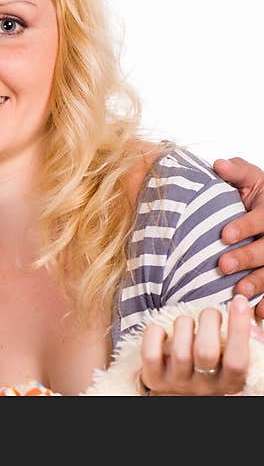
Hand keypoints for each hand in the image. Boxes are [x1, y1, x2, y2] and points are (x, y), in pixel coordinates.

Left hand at [140, 295, 252, 394]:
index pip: (237, 360)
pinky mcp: (153, 379)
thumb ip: (235, 345)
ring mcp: (177, 383)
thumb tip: (244, 314)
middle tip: (210, 313)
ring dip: (184, 324)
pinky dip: (154, 334)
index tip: (240, 301)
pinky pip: (150, 354)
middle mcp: (204, 387)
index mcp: (228, 383)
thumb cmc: (207, 372)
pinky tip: (161, 331)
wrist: (179, 398)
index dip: (239, 328)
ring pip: (179, 351)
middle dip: (209, 321)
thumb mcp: (226, 364)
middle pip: (206, 352)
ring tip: (187, 321)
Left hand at [213, 157, 263, 318]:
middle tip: (222, 265)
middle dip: (247, 257)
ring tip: (239, 291)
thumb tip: (217, 164)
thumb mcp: (252, 179)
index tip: (224, 234)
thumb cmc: (259, 196)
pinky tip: (258, 312)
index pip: (262, 218)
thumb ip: (236, 172)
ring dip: (259, 282)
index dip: (244, 226)